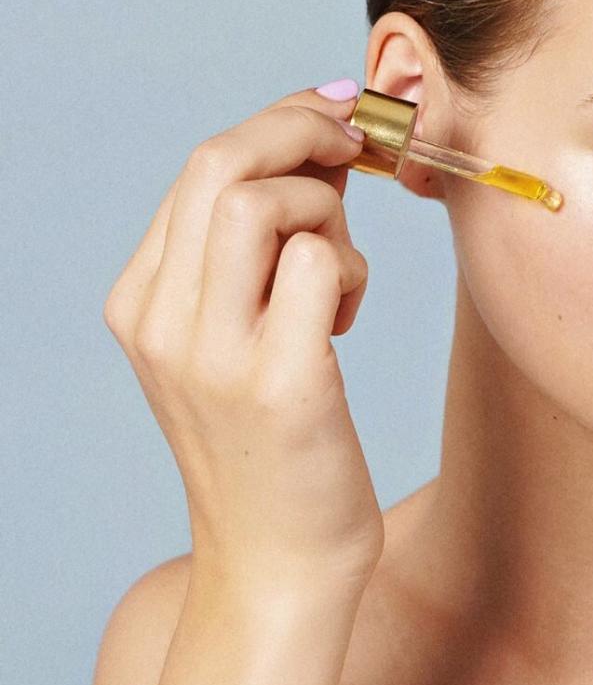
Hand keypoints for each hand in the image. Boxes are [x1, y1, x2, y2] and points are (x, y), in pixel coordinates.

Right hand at [102, 86, 383, 600]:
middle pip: (220, 163)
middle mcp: (162, 323)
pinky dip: (354, 270)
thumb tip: (314, 141)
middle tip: (359, 145)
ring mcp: (215, 356)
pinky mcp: (282, 386)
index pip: (201, 165)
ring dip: (325, 207)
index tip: (335, 116)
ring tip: (341, 267)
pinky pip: (323, 264)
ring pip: (263, 200)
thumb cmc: (274, 441)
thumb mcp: (232, 335)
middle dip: (303, 132)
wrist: (277, 568)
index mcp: (141, 302)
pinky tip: (348, 319)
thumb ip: (248, 250)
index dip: (279, 123)